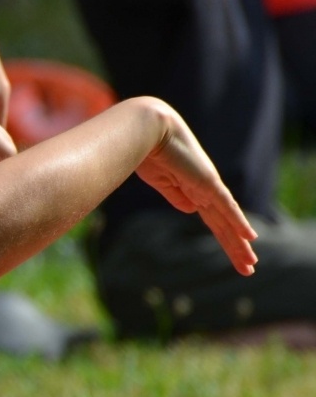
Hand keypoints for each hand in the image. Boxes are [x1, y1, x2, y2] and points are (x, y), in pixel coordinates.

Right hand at [134, 101, 258, 275]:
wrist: (147, 130)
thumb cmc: (145, 150)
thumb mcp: (160, 180)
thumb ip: (176, 195)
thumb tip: (192, 211)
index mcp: (191, 189)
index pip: (213, 218)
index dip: (224, 236)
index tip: (231, 251)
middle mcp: (205, 189)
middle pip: (224, 224)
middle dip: (235, 246)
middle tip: (248, 267)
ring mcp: (208, 186)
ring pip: (227, 221)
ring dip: (239, 244)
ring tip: (250, 263)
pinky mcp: (207, 183)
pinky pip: (226, 207)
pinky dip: (238, 223)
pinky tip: (250, 238)